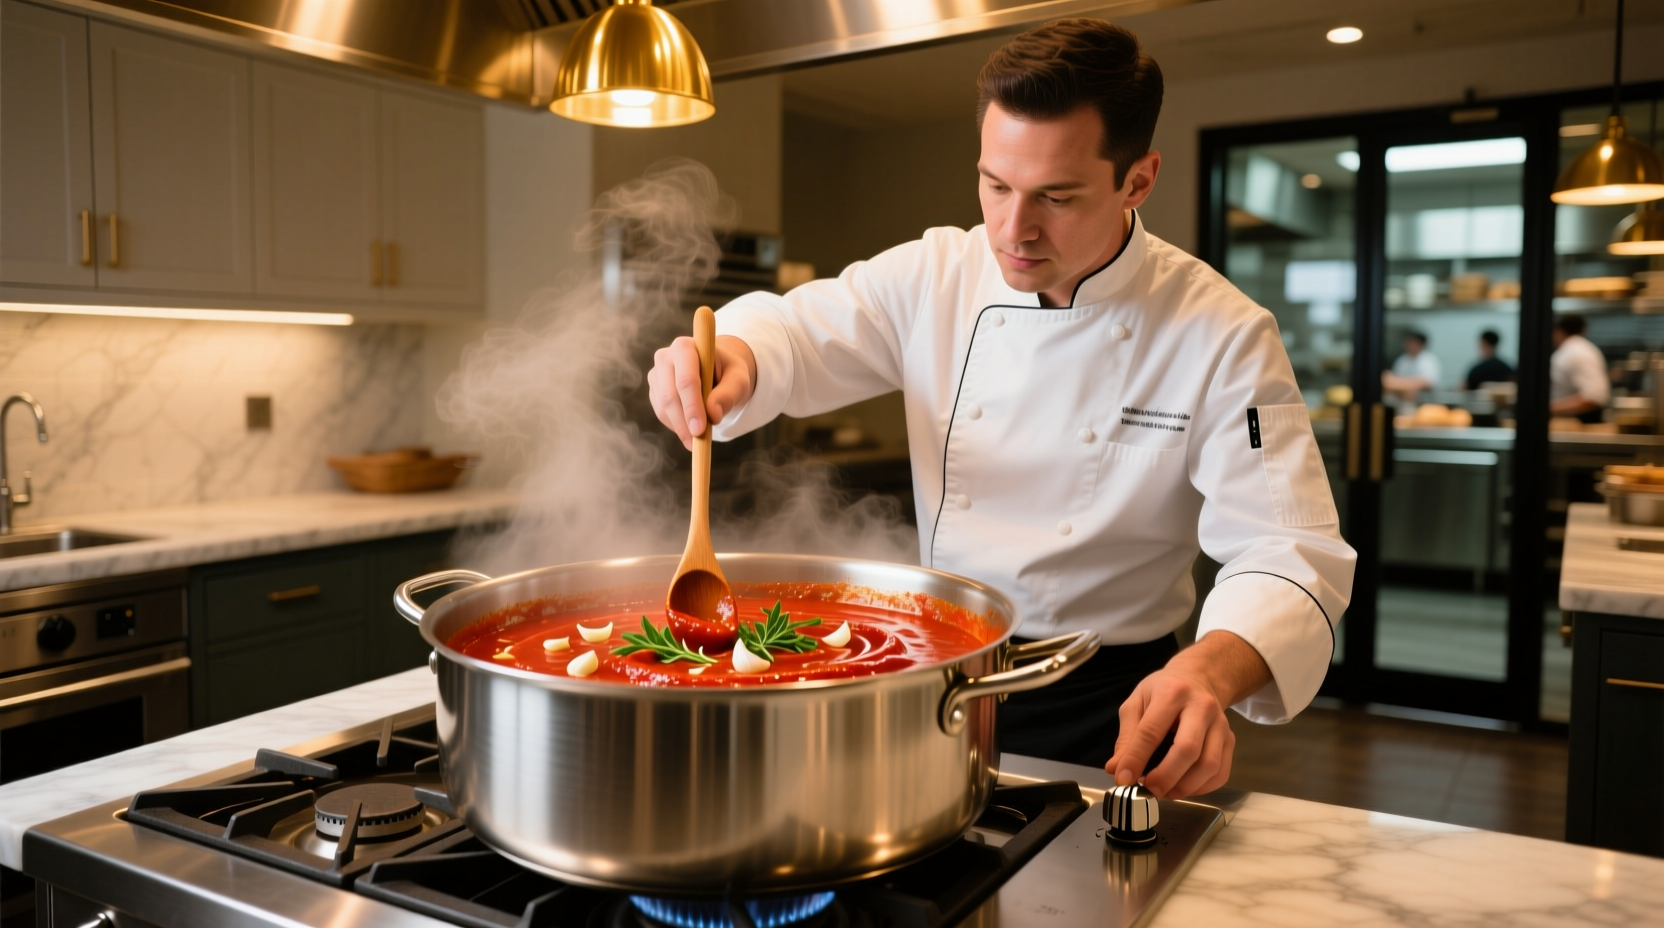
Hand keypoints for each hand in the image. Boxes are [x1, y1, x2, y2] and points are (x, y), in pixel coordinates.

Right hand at [647, 334, 756, 449]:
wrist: (717, 371)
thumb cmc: (729, 373)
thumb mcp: (739, 380)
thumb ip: (728, 394)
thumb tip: (713, 415)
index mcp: (686, 347)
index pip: (686, 379)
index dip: (692, 406)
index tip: (700, 429)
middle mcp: (665, 357)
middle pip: (670, 395)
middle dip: (684, 422)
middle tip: (697, 443)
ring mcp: (656, 374)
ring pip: (663, 408)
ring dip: (680, 428)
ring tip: (698, 440)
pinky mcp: (654, 390)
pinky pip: (661, 413)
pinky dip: (676, 426)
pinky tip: (691, 428)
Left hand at [1103, 631, 1267, 798]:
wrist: (1198, 677)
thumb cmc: (1163, 690)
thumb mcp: (1136, 703)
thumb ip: (1126, 737)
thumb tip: (1116, 769)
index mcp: (1172, 693)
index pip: (1152, 731)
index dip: (1136, 758)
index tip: (1123, 779)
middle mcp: (1201, 707)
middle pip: (1188, 750)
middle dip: (1165, 777)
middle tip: (1148, 789)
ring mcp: (1220, 724)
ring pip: (1209, 765)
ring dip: (1184, 787)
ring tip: (1164, 791)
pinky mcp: (1230, 739)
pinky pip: (1221, 772)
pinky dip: (1202, 788)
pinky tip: (1183, 788)